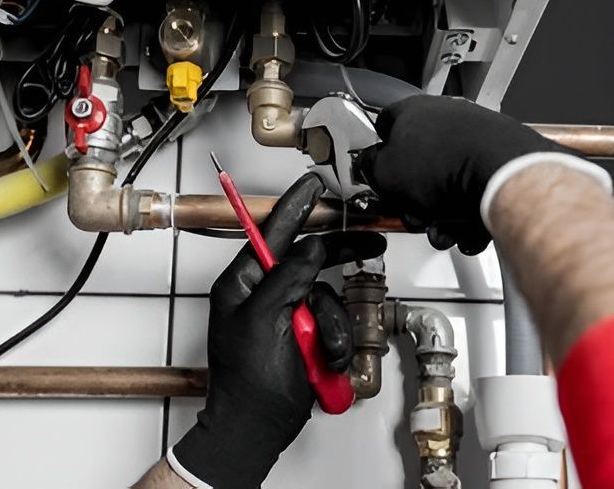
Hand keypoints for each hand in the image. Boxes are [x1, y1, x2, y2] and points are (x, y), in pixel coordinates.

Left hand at [170, 174, 385, 488]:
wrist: (259, 428)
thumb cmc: (247, 380)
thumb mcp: (262, 319)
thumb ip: (287, 276)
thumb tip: (310, 247)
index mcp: (244, 283)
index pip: (273, 232)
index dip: (297, 207)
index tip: (313, 184)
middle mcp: (266, 293)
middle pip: (310, 259)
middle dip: (338, 261)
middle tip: (368, 243)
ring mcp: (289, 315)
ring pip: (329, 296)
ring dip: (333, 326)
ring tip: (321, 350)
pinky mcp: (307, 335)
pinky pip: (334, 323)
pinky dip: (336, 344)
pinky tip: (324, 361)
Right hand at [358, 95, 576, 253]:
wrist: (502, 177)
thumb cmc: (445, 167)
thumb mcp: (384, 173)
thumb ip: (370, 167)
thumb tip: (367, 165)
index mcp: (412, 111)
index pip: (385, 124)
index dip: (378, 151)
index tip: (378, 172)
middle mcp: (446, 119)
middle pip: (418, 164)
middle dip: (414, 198)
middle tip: (413, 214)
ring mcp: (476, 138)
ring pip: (448, 185)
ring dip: (441, 215)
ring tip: (443, 232)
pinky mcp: (500, 160)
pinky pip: (475, 194)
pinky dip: (470, 216)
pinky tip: (467, 232)